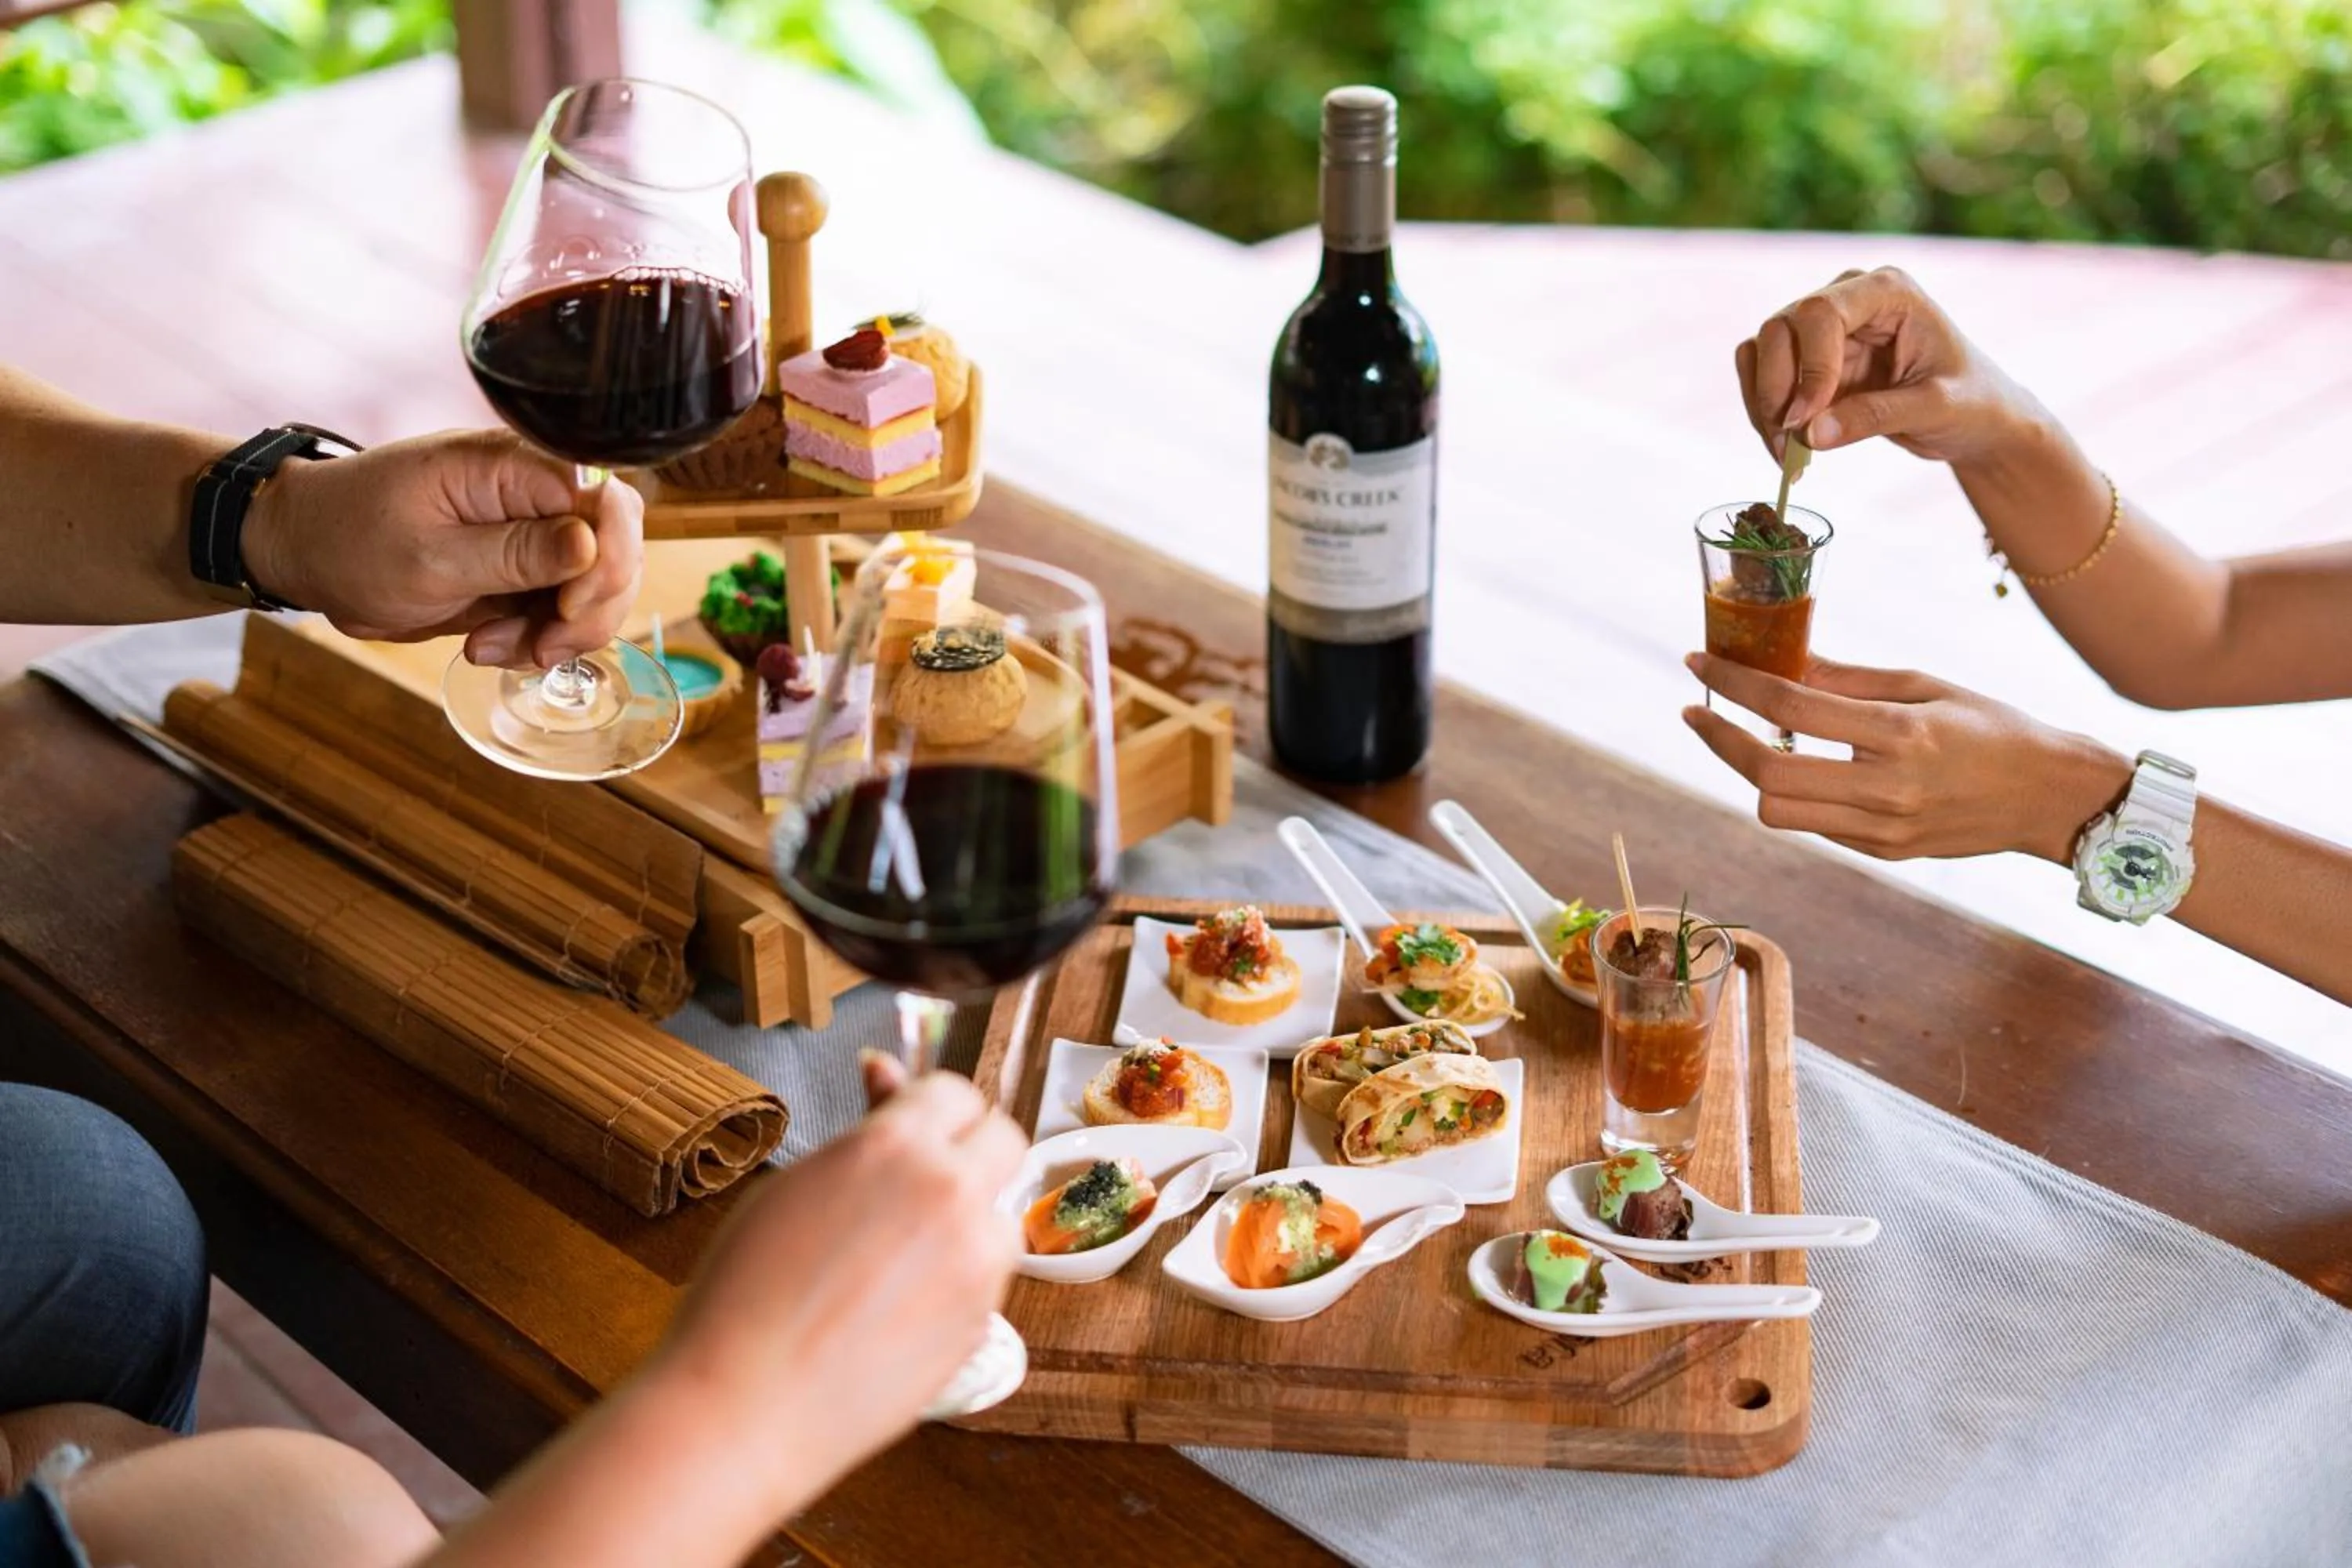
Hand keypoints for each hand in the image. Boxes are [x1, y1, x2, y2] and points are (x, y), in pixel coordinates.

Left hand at [242, 428, 642, 668]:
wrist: (303, 553)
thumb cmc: (347, 540)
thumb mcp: (428, 558)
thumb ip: (515, 553)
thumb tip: (591, 543)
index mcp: (509, 465)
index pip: (606, 498)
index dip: (607, 558)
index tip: (567, 609)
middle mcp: (531, 491)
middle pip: (617, 545)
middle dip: (590, 608)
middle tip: (540, 646)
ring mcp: (529, 530)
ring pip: (596, 585)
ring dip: (561, 632)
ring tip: (494, 647)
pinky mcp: (521, 567)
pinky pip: (562, 608)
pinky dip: (539, 638)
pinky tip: (489, 645)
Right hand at [651, 1065, 1023, 1503]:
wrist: (745, 1406)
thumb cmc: (746, 1293)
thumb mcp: (796, 1187)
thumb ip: (861, 1133)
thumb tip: (884, 1071)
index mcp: (895, 1145)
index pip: (953, 1092)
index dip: (930, 1110)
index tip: (911, 1130)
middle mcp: (950, 1192)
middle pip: (1004, 1137)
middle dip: (971, 1149)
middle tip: (923, 1181)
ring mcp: (976, 1260)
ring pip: (1003, 1213)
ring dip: (972, 1220)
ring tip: (899, 1258)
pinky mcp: (983, 1321)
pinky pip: (989, 1277)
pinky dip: (962, 1278)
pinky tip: (900, 1306)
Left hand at [1681, 651, 2130, 864]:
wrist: (2050, 796)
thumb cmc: (1992, 727)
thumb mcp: (1924, 685)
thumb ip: (1845, 680)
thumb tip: (1780, 663)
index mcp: (1900, 733)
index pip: (1789, 707)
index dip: (1732, 684)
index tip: (1697, 663)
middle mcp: (1887, 788)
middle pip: (1767, 772)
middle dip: (1721, 740)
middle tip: (1700, 711)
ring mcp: (1884, 830)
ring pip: (1777, 811)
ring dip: (1752, 773)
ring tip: (1748, 738)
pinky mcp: (1885, 853)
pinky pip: (1813, 826)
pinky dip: (1794, 795)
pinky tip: (1798, 765)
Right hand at [1734, 267, 2045, 468]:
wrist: (1972, 417)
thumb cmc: (1971, 402)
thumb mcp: (1936, 409)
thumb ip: (1876, 417)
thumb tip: (1810, 435)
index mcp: (1887, 292)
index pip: (1821, 312)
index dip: (1808, 367)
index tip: (1807, 422)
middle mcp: (1847, 299)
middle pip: (1780, 329)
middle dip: (1777, 392)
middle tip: (1791, 448)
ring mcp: (1822, 329)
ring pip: (1760, 352)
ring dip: (1763, 406)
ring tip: (1789, 457)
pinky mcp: (1806, 360)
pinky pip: (1762, 378)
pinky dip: (1763, 413)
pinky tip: (1788, 449)